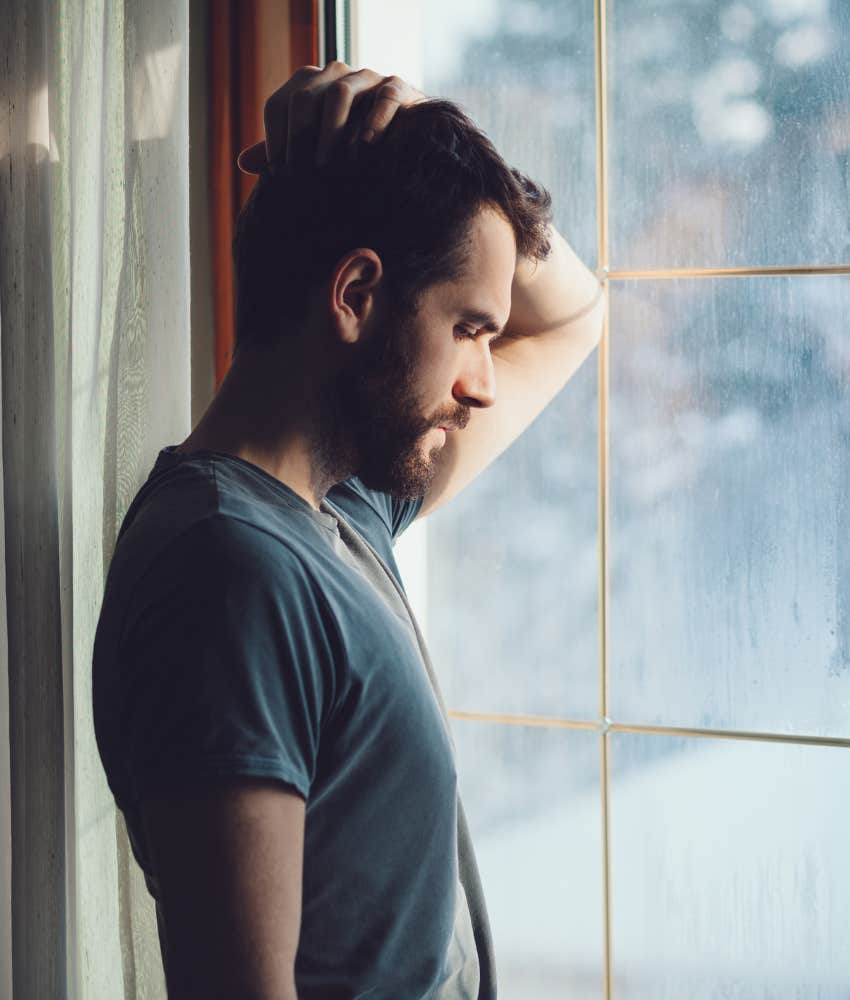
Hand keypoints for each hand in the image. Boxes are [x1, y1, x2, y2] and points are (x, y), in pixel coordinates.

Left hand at [237, 62, 426, 173]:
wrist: (404, 134)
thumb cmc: (350, 142)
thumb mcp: (313, 147)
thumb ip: (282, 150)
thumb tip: (242, 162)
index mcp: (310, 85)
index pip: (280, 104)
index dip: (274, 138)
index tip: (278, 172)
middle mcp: (335, 75)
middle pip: (305, 96)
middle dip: (298, 137)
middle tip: (299, 173)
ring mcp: (367, 78)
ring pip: (340, 93)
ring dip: (329, 131)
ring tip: (325, 164)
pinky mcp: (397, 87)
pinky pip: (385, 96)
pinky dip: (374, 120)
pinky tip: (365, 145)